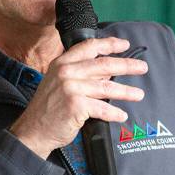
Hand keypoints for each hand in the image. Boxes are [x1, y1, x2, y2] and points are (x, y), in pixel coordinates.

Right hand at [9, 38, 147, 157]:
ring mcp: (71, 88)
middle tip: (142, 67)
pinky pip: (102, 109)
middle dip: (127, 65)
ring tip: (139, 94)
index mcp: (62, 63)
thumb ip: (80, 74)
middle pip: (103, 65)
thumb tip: (108, 72)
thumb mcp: (59, 83)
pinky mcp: (76, 105)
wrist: (33, 130)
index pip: (89, 47)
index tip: (125, 44)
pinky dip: (114, 113)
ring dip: (126, 92)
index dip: (109, 44)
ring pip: (106, 88)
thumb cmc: (48, 109)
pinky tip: (122, 115)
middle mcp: (66, 72)